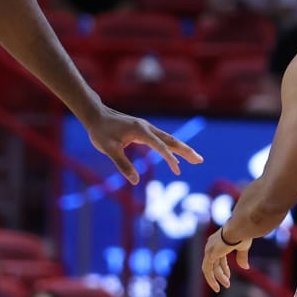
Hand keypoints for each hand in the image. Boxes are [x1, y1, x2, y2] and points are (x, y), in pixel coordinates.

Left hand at [84, 107, 199, 184]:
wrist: (96, 116)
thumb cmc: (101, 132)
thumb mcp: (109, 150)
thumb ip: (122, 165)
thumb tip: (135, 181)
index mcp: (140, 130)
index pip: (159, 145)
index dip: (169, 157)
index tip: (178, 169)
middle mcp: (147, 127)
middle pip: (171, 140)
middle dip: (186, 151)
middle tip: (200, 160)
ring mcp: (146, 128)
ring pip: (168, 139)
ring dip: (182, 149)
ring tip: (195, 159)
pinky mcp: (144, 131)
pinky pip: (162, 140)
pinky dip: (171, 148)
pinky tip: (176, 157)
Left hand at [202, 227, 251, 291]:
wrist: (240, 228)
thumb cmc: (243, 234)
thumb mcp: (243, 247)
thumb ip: (242, 257)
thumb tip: (245, 268)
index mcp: (218, 240)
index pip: (218, 256)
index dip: (223, 267)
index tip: (228, 276)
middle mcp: (211, 244)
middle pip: (214, 263)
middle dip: (221, 274)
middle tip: (227, 284)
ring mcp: (209, 249)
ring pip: (210, 268)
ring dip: (218, 278)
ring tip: (226, 286)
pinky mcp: (210, 254)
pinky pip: (207, 270)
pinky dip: (211, 279)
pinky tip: (217, 286)